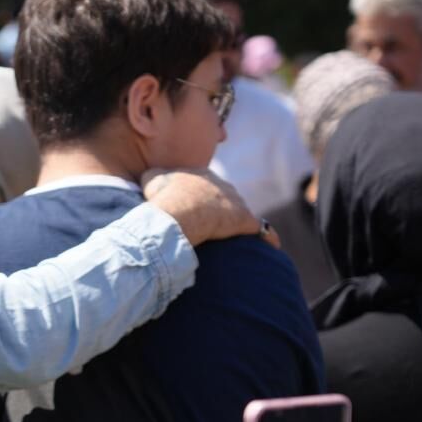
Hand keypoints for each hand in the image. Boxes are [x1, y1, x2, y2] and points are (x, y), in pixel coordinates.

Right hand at [142, 169, 262, 247]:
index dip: (196, 197)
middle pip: (224, 196)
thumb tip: (150, 177)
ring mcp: (237, 203)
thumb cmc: (164, 197)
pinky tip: (271, 246)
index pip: (203, 184)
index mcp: (202, 175)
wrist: (180, 212)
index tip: (189, 208)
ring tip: (231, 237)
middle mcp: (223, 186)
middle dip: (218, 208)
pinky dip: (266, 238)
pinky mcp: (246, 221)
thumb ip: (154, 175)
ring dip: (236, 223)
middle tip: (208, 224)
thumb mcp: (151, 179)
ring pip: (240, 212)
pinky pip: (261, 230)